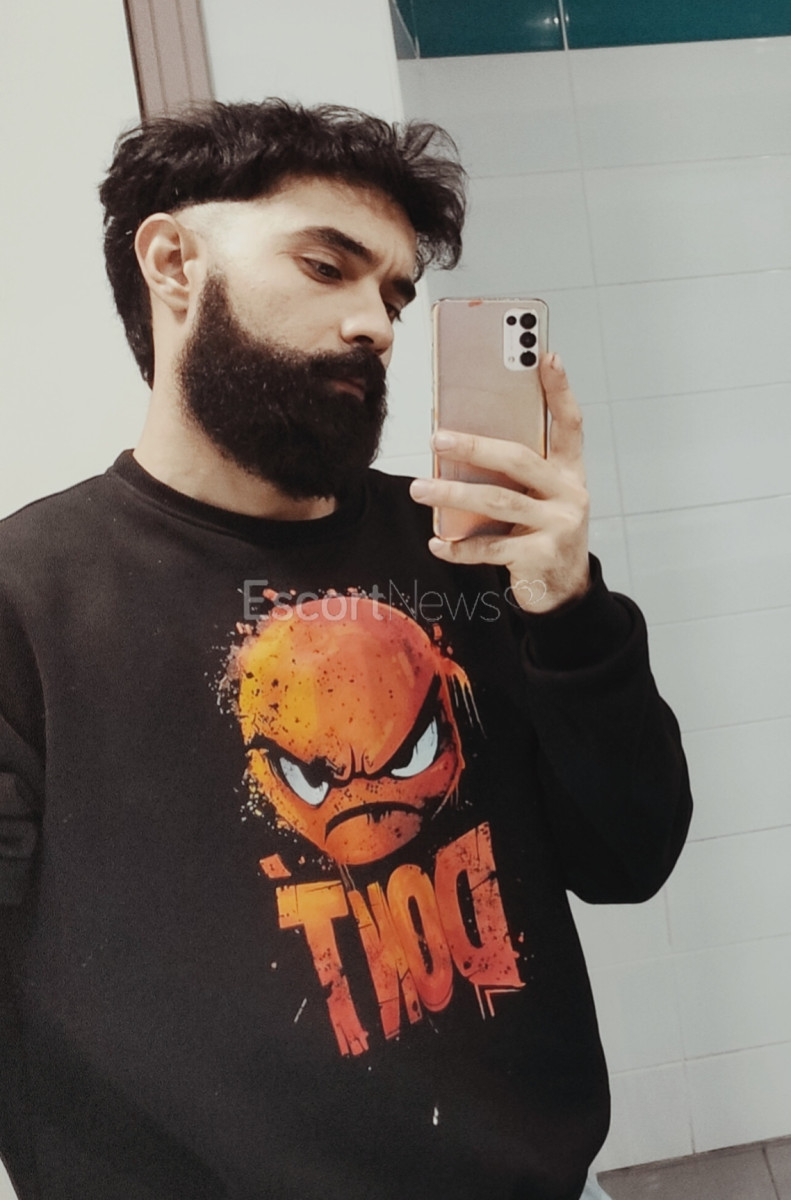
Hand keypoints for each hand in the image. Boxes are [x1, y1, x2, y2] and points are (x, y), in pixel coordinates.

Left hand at [408, 353, 589, 613]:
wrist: (565, 590)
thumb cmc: (542, 533)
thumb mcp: (539, 498)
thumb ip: (516, 473)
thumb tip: (459, 443)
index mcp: (570, 472)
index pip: (570, 424)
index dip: (560, 390)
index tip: (546, 355)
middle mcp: (569, 494)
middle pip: (519, 460)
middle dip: (475, 446)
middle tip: (437, 438)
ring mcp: (558, 527)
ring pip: (498, 501)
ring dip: (453, 494)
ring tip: (419, 488)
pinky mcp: (540, 557)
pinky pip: (491, 548)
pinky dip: (460, 546)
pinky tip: (437, 542)